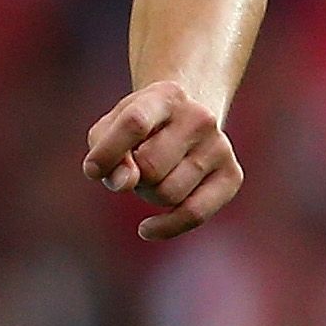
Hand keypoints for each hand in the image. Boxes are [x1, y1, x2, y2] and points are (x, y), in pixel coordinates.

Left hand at [85, 77, 242, 240]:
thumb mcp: (111, 128)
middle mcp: (199, 118)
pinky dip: (166, 227)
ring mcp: (220, 146)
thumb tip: (124, 182)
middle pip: (150, 168)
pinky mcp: (232, 174)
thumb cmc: (138, 128)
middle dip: (132, 177)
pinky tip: (147, 229)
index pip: (135, 123)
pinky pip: (194, 214)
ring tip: (153, 176)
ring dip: (148, 194)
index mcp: (165, 96)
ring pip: (168, 194)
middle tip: (135, 166)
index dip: (108, 152)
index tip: (93, 170)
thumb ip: (105, 151)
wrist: (185, 119)